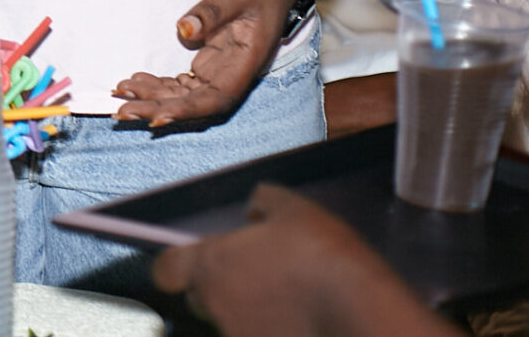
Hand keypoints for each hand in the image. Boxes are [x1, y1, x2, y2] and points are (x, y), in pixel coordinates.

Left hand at [112, 0, 291, 125]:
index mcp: (246, 64)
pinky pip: (181, 83)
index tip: (158, 118)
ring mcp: (219, 73)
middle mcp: (232, 75)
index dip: (188, 110)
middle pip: (195, 103)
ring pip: (184, 96)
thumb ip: (212, 12)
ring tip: (120, 93)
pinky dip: (157, 85)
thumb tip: (183, 30)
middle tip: (122, 110)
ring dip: (152, 99)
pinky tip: (133, 81)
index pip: (217, 99)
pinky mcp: (208, 66)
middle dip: (159, 109)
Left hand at [153, 184, 453, 336]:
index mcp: (212, 265)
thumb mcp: (294, 209)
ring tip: (291, 301)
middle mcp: (217, 305)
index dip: (177, 264)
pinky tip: (302, 322)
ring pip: (232, 321)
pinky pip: (259, 335)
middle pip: (200, 297)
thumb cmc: (324, 256)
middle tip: (259, 278)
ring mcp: (239, 335)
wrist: (362, 315)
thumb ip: (263, 203)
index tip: (194, 260)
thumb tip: (252, 212)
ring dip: (250, 311)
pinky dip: (273, 330)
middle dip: (220, 288)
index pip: (166, 270)